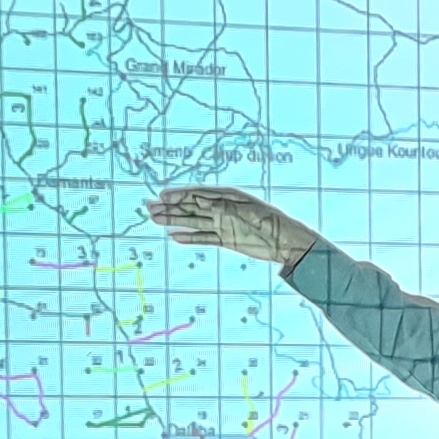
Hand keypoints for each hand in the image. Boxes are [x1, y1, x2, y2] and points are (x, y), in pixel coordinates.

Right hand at [148, 187, 315, 268]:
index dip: (181, 194)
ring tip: (155, 219)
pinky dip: (189, 238)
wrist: (287, 243)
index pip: (200, 194)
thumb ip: (229, 209)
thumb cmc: (274, 224)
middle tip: (151, 207)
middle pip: (192, 206)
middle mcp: (223, 209)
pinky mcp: (225, 239)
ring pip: (193, 221)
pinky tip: (174, 236)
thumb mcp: (252, 214)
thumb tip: (208, 205)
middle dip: (171, 207)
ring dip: (175, 220)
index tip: (164, 195)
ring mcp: (223, 224)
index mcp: (229, 198)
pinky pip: (203, 237)